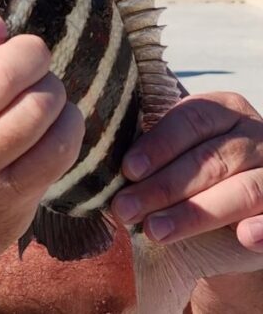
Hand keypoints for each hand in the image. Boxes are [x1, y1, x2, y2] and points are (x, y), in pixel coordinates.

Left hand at [110, 92, 262, 249]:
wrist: (234, 215)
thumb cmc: (191, 176)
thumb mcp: (174, 155)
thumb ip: (149, 154)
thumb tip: (100, 164)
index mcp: (224, 110)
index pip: (191, 120)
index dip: (158, 145)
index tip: (127, 170)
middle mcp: (257, 136)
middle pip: (210, 159)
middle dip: (163, 187)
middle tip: (125, 209)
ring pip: (243, 190)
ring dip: (196, 213)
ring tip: (155, 231)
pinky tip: (244, 238)